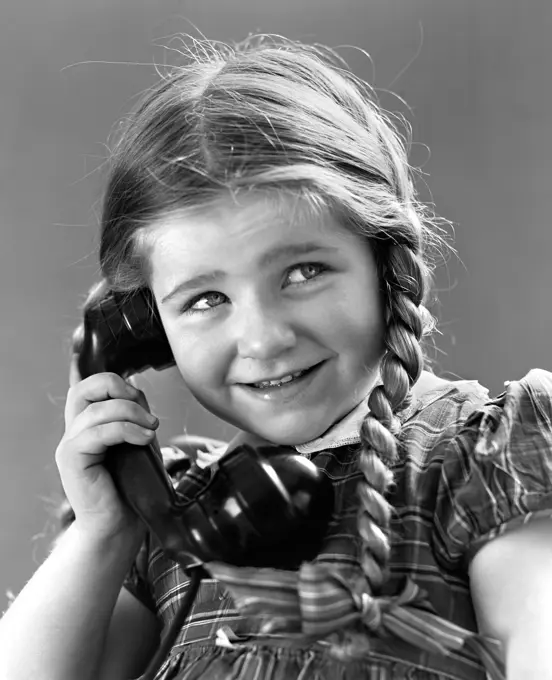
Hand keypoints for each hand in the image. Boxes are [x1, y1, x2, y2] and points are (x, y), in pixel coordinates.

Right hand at [55, 355, 159, 541]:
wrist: (121, 526)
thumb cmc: (132, 487)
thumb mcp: (137, 442)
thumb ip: (134, 416)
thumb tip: (137, 389)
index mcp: (87, 426)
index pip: (89, 386)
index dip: (115, 383)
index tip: (142, 401)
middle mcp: (73, 433)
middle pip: (81, 389)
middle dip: (116, 389)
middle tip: (144, 410)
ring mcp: (69, 447)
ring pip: (94, 411)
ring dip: (130, 414)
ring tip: (152, 429)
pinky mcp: (72, 462)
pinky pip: (96, 434)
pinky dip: (125, 431)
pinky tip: (144, 440)